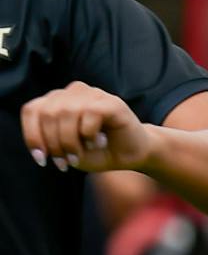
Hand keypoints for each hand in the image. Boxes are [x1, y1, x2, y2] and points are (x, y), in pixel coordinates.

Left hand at [19, 82, 153, 172]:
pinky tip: (98, 142)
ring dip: (70, 141)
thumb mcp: (64, 150)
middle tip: (65, 162)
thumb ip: (48, 140)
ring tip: (79, 155)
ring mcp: (94, 94)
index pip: (32, 110)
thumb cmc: (95, 151)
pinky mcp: (112, 102)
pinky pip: (90, 113)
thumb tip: (39, 142)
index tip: (42, 159)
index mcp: (58, 101)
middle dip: (54, 143)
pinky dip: (89, 135)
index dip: (32, 135)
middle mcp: (74, 92)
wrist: (129, 154)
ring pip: (67, 111)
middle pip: (48, 113)